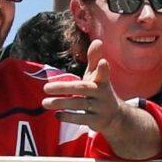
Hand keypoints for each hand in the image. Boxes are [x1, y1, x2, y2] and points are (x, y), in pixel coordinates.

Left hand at [42, 42, 161, 157]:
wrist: (116, 117)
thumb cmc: (100, 92)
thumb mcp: (98, 77)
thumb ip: (94, 59)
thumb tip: (98, 41)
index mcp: (102, 82)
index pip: (104, 74)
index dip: (103, 69)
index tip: (103, 62)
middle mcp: (102, 94)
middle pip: (83, 89)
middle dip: (64, 87)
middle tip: (46, 87)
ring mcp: (100, 108)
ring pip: (79, 104)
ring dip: (61, 103)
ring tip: (45, 102)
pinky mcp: (97, 121)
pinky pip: (81, 118)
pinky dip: (68, 117)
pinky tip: (56, 114)